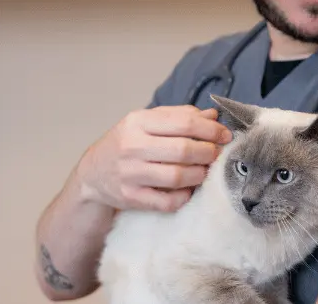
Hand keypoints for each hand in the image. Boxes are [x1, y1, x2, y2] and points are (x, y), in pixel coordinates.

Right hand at [76, 105, 232, 211]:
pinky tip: (188, 189)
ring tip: (204, 170)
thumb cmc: (129, 142)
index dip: (211, 129)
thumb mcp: (148, 122)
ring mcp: (129, 173)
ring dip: (199, 174)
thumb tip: (213, 116)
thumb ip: (180, 116)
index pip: (184, 122)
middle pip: (183, 150)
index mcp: (138, 121)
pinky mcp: (130, 197)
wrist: (93, 172)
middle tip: (216, 154)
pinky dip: (184, 196)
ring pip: (178, 176)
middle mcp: (132, 146)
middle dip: (208, 152)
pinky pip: (167, 201)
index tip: (224, 135)